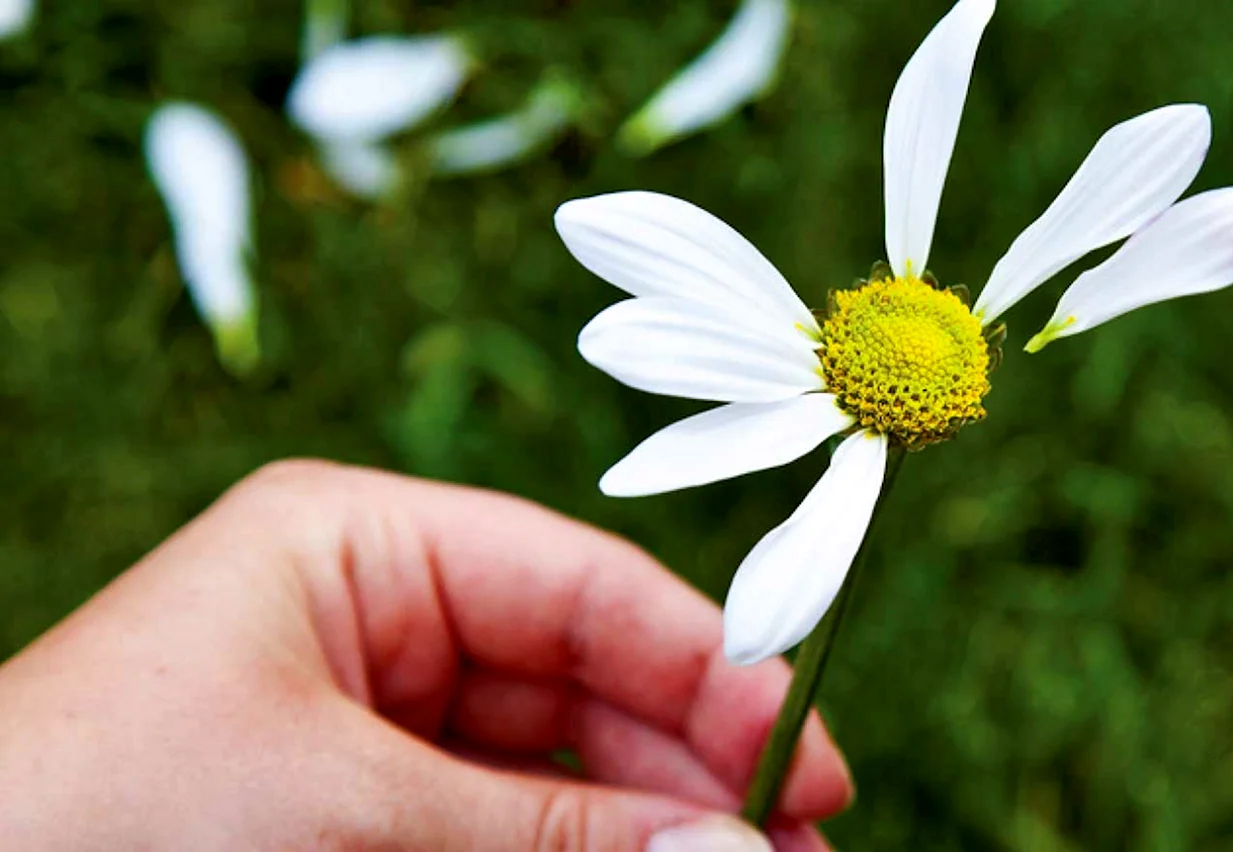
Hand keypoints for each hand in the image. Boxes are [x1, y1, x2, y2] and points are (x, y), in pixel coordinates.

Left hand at [0, 460, 852, 850]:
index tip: (804, 761)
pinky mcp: (355, 828)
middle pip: (589, 688)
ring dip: (645, 833)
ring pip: (557, 778)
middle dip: (691, 774)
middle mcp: (375, 629)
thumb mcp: (350, 810)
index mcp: (358, 548)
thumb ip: (555, 832)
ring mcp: (366, 737)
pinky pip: (501, 835)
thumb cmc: (93, 822)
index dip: (713, 667)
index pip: (584, 589)